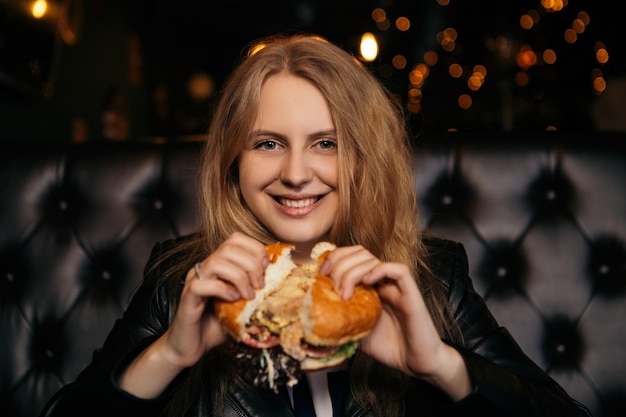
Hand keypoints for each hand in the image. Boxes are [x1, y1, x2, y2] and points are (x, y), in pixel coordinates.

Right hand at [119, 232, 267, 397]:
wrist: (190, 348)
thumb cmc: (215, 326)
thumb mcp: (241, 305)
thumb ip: (255, 291)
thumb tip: (281, 282)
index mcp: (217, 265)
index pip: (235, 239)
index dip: (255, 248)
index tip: (267, 268)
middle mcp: (204, 268)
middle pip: (228, 247)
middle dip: (251, 264)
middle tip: (261, 285)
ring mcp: (194, 281)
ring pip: (216, 262)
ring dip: (239, 277)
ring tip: (248, 295)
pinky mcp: (187, 298)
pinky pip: (202, 284)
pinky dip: (223, 289)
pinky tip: (233, 300)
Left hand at [321, 245, 470, 399]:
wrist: (415, 363)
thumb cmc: (389, 347)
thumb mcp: (355, 331)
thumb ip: (341, 318)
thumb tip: (315, 314)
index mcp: (368, 286)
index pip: (350, 257)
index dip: (333, 260)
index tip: (321, 276)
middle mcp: (381, 281)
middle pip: (358, 254)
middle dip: (340, 266)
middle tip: (334, 289)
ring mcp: (396, 285)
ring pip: (373, 259)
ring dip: (353, 271)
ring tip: (346, 292)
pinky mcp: (410, 292)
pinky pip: (398, 270)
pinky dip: (380, 270)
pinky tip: (367, 283)